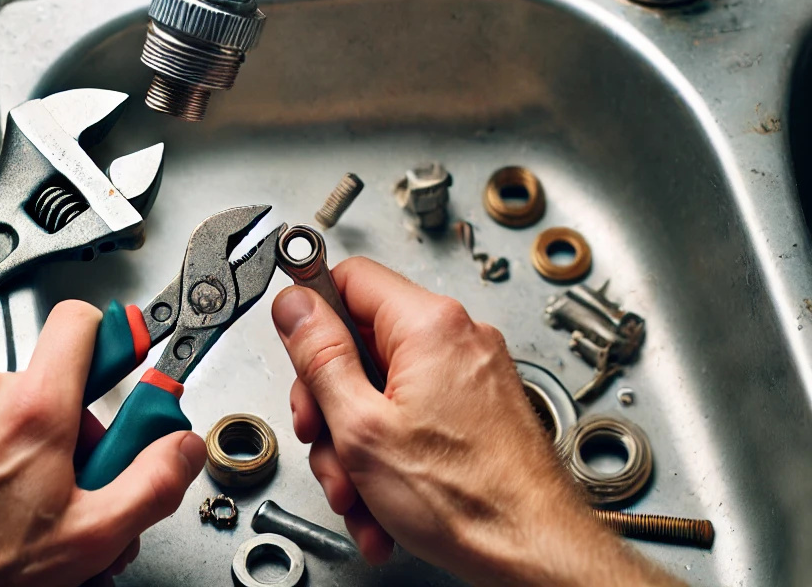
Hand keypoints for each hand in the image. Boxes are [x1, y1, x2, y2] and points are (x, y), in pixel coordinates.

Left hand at [0, 300, 205, 586]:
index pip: (79, 322)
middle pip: (45, 379)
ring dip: (11, 438)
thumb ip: (152, 483)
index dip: (105, 337)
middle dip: (62, 422)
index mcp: (33, 410)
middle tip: (60, 477)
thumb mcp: (89, 539)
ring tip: (7, 498)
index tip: (116, 362)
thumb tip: (182, 448)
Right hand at [272, 257, 682, 586]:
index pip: (349, 276)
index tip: (294, 345)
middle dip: (331, 401)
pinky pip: (414, 411)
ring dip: (357, 441)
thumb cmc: (468, 499)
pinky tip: (384, 500)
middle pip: (361, 341)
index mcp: (429, 323)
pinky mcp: (478, 404)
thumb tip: (295, 305)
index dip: (313, 313)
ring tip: (359, 490)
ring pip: (383, 386)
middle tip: (324, 439)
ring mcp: (472, 370)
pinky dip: (391, 450)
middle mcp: (457, 335)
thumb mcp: (361, 426)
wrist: (535, 552)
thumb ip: (319, 356)